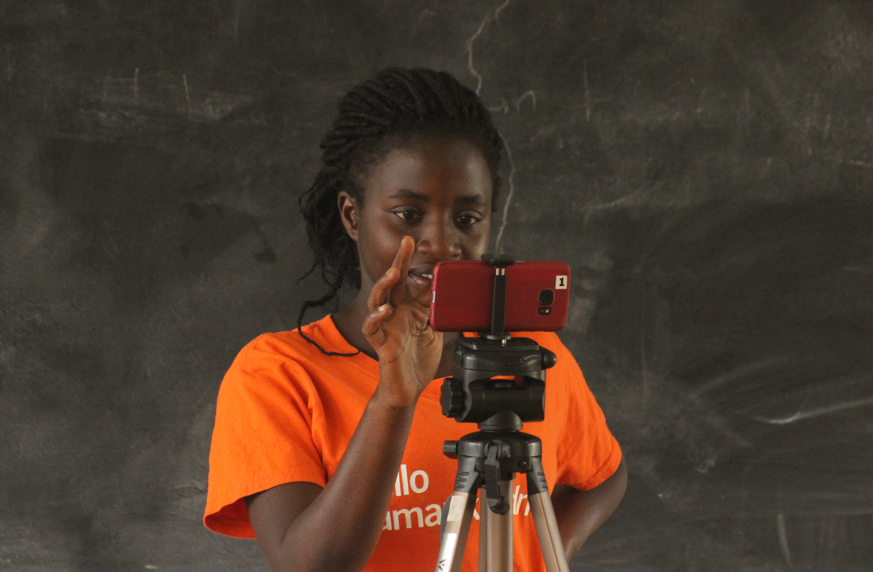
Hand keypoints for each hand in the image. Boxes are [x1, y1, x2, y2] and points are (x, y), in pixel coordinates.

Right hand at [362, 236, 442, 407]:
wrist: (408, 390)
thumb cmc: (417, 361)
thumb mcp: (433, 330)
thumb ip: (434, 311)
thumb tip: (443, 290)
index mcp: (407, 310)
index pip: (407, 281)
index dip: (408, 262)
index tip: (413, 242)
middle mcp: (394, 315)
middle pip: (392, 284)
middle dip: (397, 262)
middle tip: (405, 243)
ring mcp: (386, 328)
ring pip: (378, 300)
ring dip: (384, 286)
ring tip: (392, 273)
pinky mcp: (381, 344)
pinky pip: (372, 328)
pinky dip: (376, 318)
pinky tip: (384, 310)